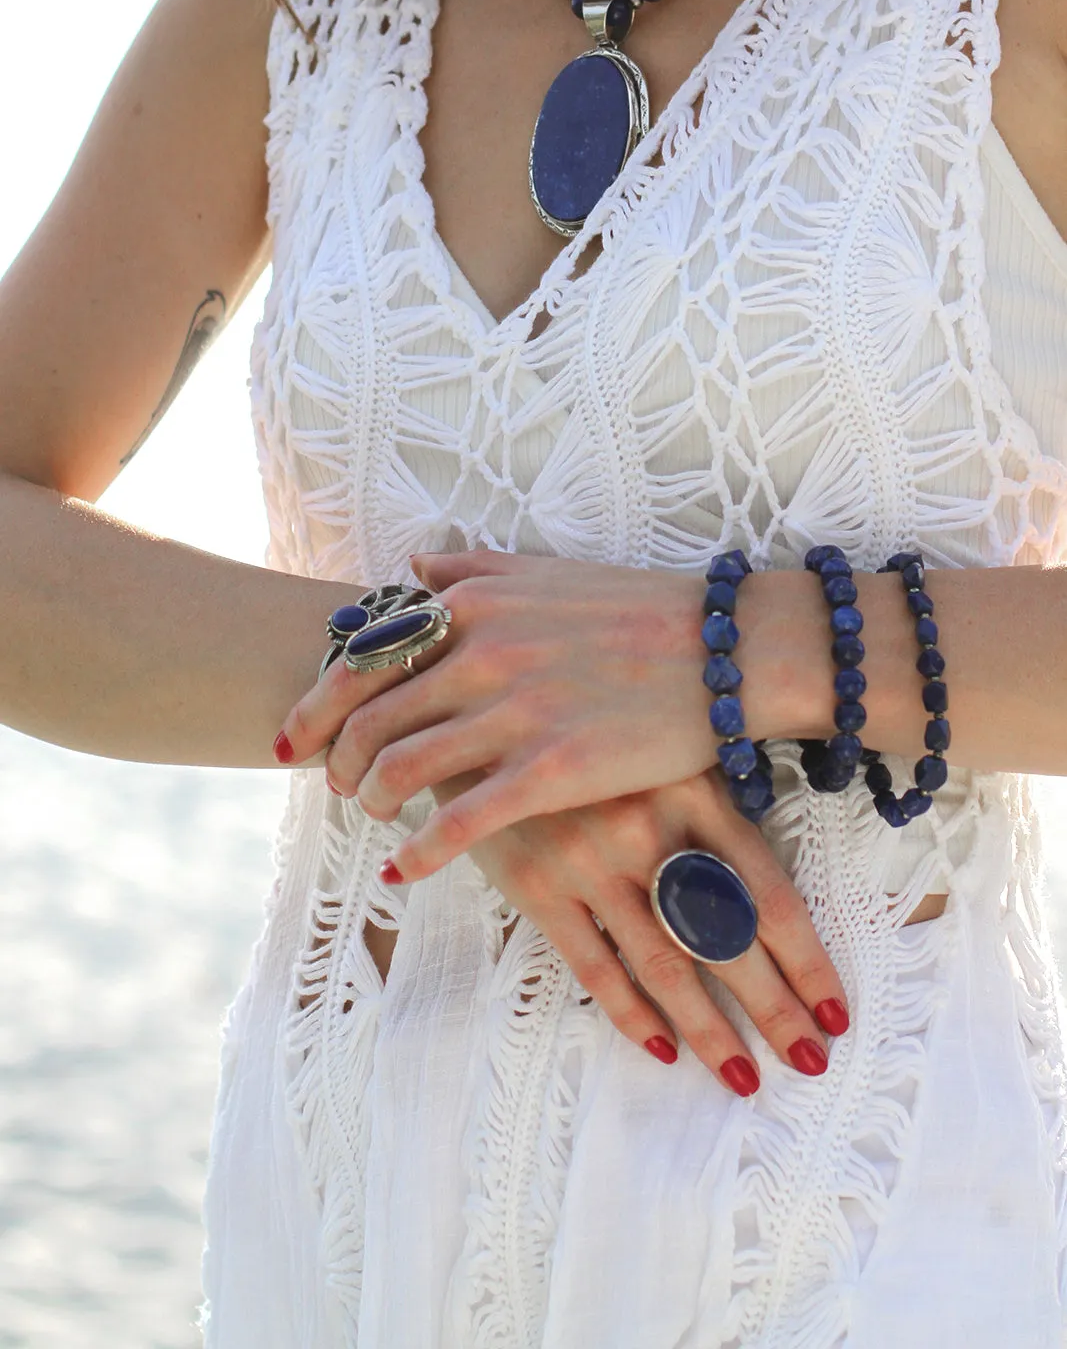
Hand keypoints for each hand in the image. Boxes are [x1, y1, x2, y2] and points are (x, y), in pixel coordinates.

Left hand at [275, 549, 832, 881]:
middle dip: (335, 759)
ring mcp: (514, 713)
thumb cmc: (637, 608)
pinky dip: (419, 850)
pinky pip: (459, 820)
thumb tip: (409, 568)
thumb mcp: (546, 570)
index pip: (364, 657)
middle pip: (370, 718)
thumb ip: (471, 568)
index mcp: (474, 606)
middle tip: (333, 784)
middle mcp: (481, 655)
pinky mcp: (551, 770)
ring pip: (401, 769)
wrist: (726, 649)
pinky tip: (403, 869)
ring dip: (371, 800)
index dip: (317, 703)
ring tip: (374, 816)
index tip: (295, 736)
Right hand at [458, 768, 849, 1091]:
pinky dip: (631, 1014)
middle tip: (811, 1060)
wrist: (490, 720)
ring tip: (743, 1076)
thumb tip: (773, 903)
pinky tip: (663, 1048)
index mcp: (696, 795)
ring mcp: (591, 862)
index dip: (808, 962)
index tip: (836, 1011)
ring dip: (710, 1031)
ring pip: (664, 966)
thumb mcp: (669, 757)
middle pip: (727, 941)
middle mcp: (650, 831)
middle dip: (775, 1011)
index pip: (771, 896)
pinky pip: (595, 967)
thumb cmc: (597, 742)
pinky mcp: (539, 886)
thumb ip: (717, 819)